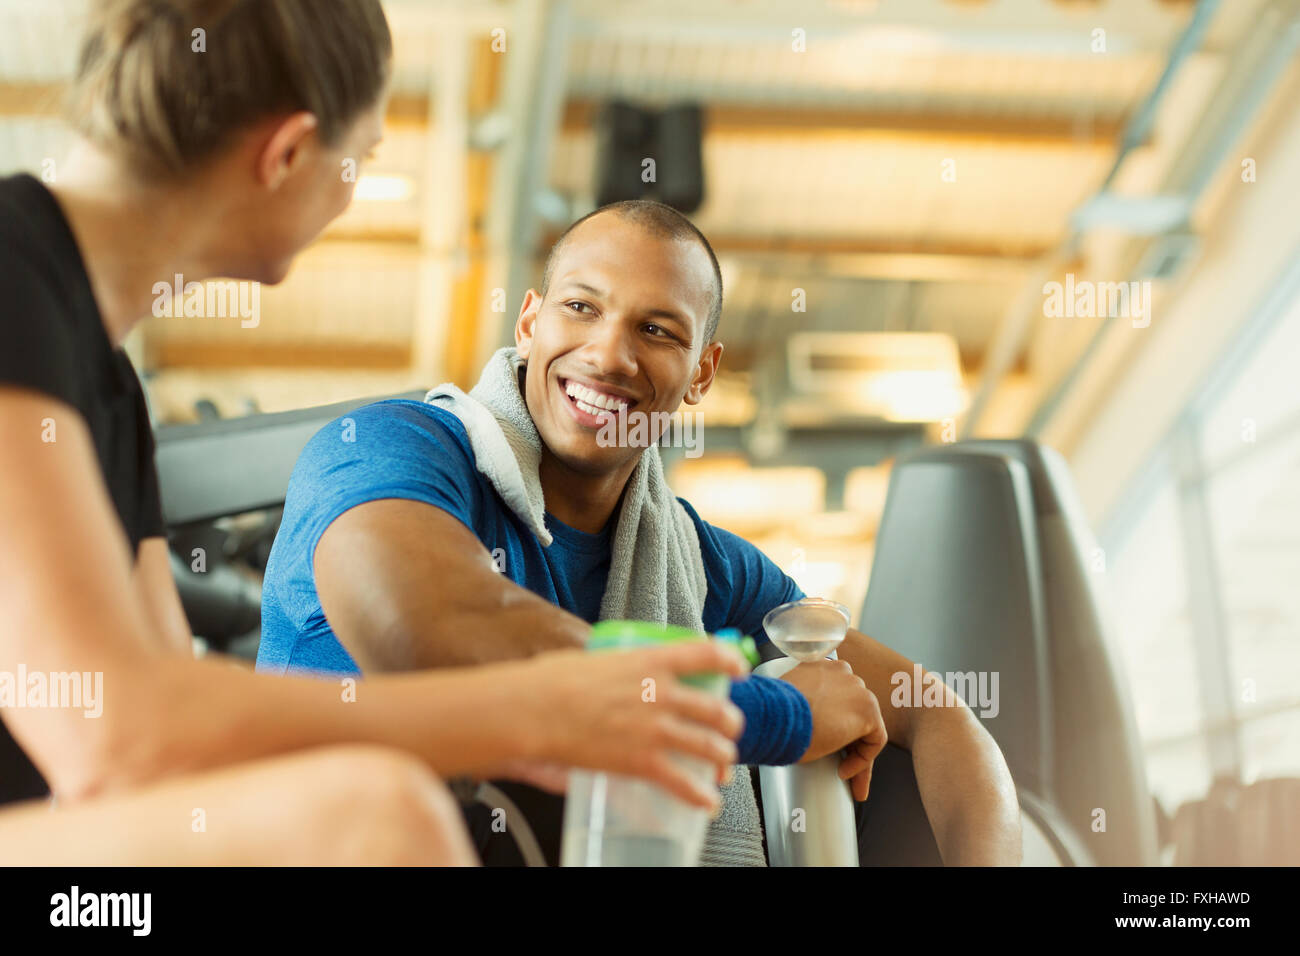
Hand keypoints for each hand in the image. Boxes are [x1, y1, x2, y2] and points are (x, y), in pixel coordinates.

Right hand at [514, 641, 747, 809]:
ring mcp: (656, 729)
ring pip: (711, 747)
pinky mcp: (643, 761)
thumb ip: (620, 665)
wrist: (534, 710)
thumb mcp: (597, 658)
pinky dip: (701, 796)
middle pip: (718, 709)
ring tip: (722, 766)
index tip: (739, 668)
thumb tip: (619, 670)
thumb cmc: (553, 680)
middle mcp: (663, 693)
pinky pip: (684, 783)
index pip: (708, 653)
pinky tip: (708, 802)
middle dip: (730, 723)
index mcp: (652, 660)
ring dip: (722, 758)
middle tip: (728, 728)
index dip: (731, 661)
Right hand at [780, 659, 887, 801]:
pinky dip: (863, 759)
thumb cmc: (773, 713)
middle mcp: (842, 673)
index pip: (837, 698)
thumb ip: (803, 703)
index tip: (825, 742)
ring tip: (844, 774)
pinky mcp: (868, 711)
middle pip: (853, 712)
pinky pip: (874, 740)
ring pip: (866, 727)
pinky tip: (844, 771)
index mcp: (821, 667)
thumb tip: (807, 723)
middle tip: (840, 765)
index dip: (834, 723)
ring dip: (855, 753)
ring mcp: (858, 690)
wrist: (776, 717)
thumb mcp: (789, 702)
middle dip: (848, 740)